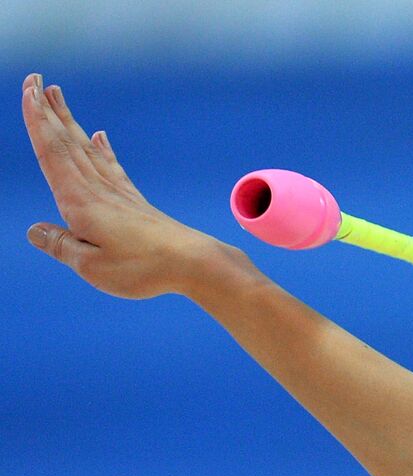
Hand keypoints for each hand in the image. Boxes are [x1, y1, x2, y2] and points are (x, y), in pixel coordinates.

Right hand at [21, 73, 229, 299]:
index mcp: (81, 202)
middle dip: (49, 112)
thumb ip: (61, 246)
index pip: (52, 153)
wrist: (195, 264)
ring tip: (57, 98)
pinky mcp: (135, 202)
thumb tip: (35, 231)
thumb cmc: (144, 269)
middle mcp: (99, 190)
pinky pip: (113, 167)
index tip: (28, 91)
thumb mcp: (92, 267)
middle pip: (68, 143)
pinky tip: (101, 137)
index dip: (37, 122)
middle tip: (36, 80)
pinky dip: (103, 149)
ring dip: (70, 122)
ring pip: (87, 150)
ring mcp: (119, 194)